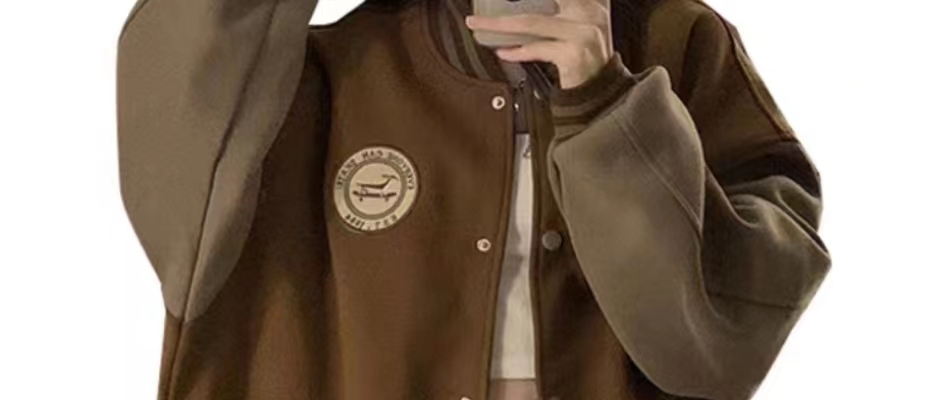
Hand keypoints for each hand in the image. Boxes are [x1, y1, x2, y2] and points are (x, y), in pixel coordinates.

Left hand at [464, 0, 613, 88]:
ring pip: (530, 23)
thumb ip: (562, 8)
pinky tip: (503, 51)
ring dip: (497, 24)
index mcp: (592, 2)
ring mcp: (582, 33)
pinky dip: (517, 52)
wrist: (600, 88)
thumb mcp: (579, 24)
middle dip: (511, 5)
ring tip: (477, 23)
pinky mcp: (573, 54)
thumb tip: (515, 6)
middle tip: (479, 15)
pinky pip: (536, 49)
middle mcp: (590, 12)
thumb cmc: (585, 55)